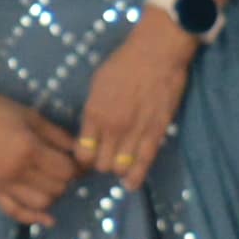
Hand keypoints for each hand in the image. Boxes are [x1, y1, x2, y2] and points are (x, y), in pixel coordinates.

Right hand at [0, 73, 85, 230]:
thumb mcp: (32, 116)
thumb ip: (58, 136)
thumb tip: (81, 153)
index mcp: (28, 148)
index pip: (66, 170)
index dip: (77, 168)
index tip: (78, 162)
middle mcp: (15, 170)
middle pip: (57, 188)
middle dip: (66, 180)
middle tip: (65, 170)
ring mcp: (0, 182)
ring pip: (41, 203)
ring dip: (53, 195)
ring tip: (51, 182)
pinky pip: (14, 212)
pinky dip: (33, 218)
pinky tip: (48, 219)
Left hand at [74, 16, 196, 189]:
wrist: (157, 53)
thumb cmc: (125, 63)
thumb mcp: (98, 84)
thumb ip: (93, 110)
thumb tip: (90, 129)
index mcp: (93, 113)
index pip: (81, 152)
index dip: (82, 158)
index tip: (86, 156)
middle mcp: (112, 128)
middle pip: (99, 164)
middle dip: (100, 164)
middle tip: (104, 159)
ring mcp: (134, 133)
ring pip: (120, 168)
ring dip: (117, 170)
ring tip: (118, 167)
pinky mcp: (155, 134)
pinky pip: (143, 164)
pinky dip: (135, 178)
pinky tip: (131, 185)